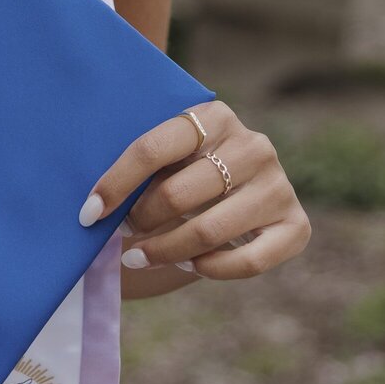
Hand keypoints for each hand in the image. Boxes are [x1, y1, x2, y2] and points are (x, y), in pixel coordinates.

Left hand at [79, 99, 310, 280]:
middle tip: (122, 233)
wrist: (238, 188)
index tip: (88, 213)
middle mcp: (253, 145)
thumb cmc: (185, 167)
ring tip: (140, 256)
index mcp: (214, 115)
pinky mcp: (296, 225)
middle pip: (178, 192)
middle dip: (140, 220)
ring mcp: (278, 185)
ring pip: (209, 230)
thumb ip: (140, 162)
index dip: (116, 183)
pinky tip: (187, 264)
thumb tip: (92, 204)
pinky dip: (211, 269)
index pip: (152, 148)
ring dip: (165, 250)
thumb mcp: (167, 152)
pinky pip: (250, 261)